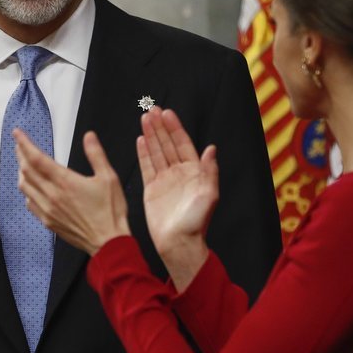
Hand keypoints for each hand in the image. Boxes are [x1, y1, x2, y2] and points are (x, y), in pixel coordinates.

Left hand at [15, 129, 128, 254]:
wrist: (107, 242)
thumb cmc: (110, 212)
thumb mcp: (109, 178)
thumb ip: (96, 155)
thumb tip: (89, 137)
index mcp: (65, 182)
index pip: (36, 158)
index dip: (24, 143)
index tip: (18, 133)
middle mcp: (52, 195)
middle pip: (26, 170)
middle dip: (21, 154)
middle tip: (20, 144)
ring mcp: (48, 209)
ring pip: (25, 187)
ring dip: (21, 172)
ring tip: (23, 163)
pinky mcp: (48, 221)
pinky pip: (30, 203)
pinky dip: (27, 191)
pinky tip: (31, 188)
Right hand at [136, 108, 216, 289]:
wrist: (178, 243)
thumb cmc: (197, 222)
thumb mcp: (209, 195)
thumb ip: (210, 171)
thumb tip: (211, 149)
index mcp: (194, 172)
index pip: (183, 144)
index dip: (175, 128)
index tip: (167, 113)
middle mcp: (179, 173)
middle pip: (168, 144)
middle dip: (160, 127)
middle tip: (152, 110)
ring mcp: (165, 180)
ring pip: (157, 152)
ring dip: (151, 135)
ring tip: (144, 119)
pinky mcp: (152, 189)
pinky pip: (147, 166)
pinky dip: (144, 153)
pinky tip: (141, 140)